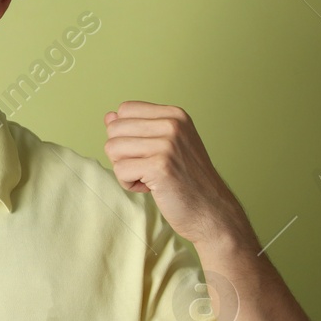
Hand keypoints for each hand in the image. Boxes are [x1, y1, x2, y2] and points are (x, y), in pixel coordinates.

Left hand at [102, 101, 251, 248]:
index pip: (124, 109)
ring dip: (124, 169)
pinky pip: (120, 170)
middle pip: (114, 129)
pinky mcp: (159, 167)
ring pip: (112, 148)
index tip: (147, 152)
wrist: (211, 210)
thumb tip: (109, 117)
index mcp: (175, 115)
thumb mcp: (165, 145)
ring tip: (148, 177)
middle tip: (147, 167)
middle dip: (122, 153)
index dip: (126, 134)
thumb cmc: (184, 179)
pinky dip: (128, 183)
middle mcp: (172, 124)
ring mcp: (167, 145)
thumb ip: (137, 128)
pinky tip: (150, 188)